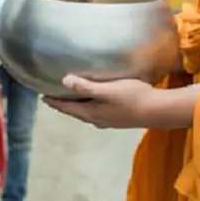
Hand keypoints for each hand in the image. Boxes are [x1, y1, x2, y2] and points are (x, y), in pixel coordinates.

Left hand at [45, 76, 161, 128]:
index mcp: (91, 113)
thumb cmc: (132, 98)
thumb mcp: (106, 90)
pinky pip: (97, 110)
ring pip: (86, 112)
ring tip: (72, 95)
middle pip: (75, 111)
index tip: (42, 96)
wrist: (157, 111)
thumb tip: (64, 81)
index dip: (54, 102)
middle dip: (64, 103)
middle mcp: (97, 119)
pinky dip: (90, 104)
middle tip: (53, 95)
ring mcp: (108, 120)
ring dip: (77, 104)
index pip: (67, 107)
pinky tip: (96, 99)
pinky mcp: (118, 117)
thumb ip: (86, 86)